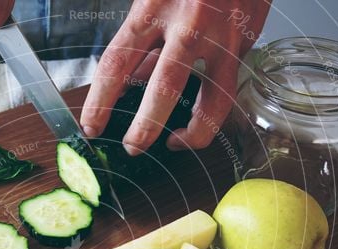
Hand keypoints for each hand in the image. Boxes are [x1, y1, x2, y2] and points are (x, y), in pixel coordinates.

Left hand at [80, 0, 269, 154]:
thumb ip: (142, 39)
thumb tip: (132, 82)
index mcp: (153, 9)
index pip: (117, 64)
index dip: (100, 101)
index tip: (91, 126)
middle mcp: (189, 24)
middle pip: (164, 88)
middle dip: (145, 127)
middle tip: (132, 146)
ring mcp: (222, 36)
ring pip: (211, 100)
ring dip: (193, 132)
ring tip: (175, 142)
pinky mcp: (246, 43)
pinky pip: (225, 82)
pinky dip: (210, 101)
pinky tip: (199, 112)